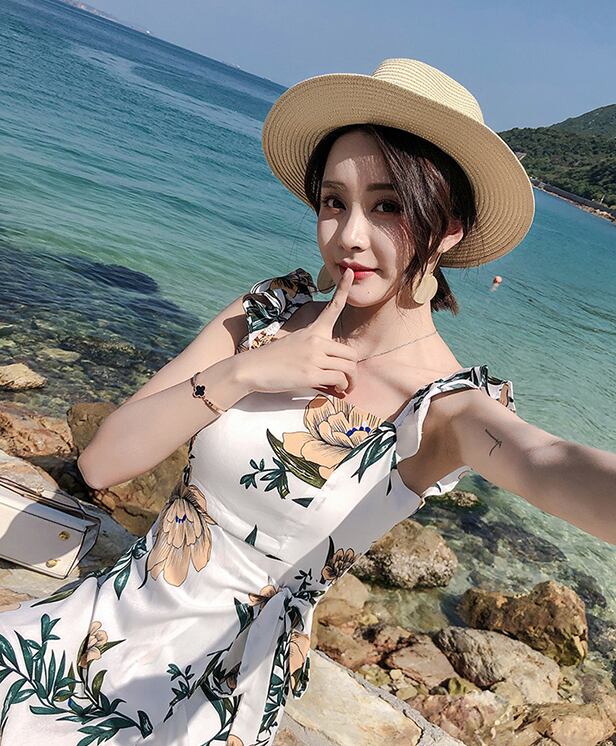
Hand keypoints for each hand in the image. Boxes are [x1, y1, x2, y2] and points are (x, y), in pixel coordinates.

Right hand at [240, 267, 358, 396]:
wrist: (250, 368)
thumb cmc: (271, 360)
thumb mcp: (293, 345)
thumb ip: (313, 350)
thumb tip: (329, 367)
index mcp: (312, 331)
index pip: (333, 307)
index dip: (344, 289)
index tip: (351, 273)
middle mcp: (315, 341)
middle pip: (351, 354)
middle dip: (353, 370)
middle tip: (349, 381)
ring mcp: (313, 357)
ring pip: (348, 368)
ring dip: (350, 382)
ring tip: (345, 388)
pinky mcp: (310, 374)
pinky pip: (338, 380)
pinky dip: (341, 388)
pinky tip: (335, 391)